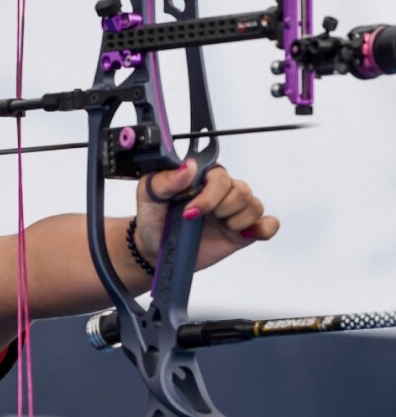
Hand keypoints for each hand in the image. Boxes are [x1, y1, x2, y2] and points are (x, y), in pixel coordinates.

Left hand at [135, 160, 279, 269]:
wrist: (154, 250)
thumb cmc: (153, 219)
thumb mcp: (148, 196)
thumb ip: (165, 180)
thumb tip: (188, 167)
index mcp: (202, 178)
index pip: (220, 176)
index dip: (210, 195)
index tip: (191, 212)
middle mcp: (221, 192)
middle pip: (242, 191)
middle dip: (222, 208)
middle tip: (199, 220)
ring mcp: (233, 212)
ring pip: (254, 206)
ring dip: (237, 220)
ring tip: (217, 227)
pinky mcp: (242, 232)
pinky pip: (268, 224)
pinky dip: (264, 228)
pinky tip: (245, 234)